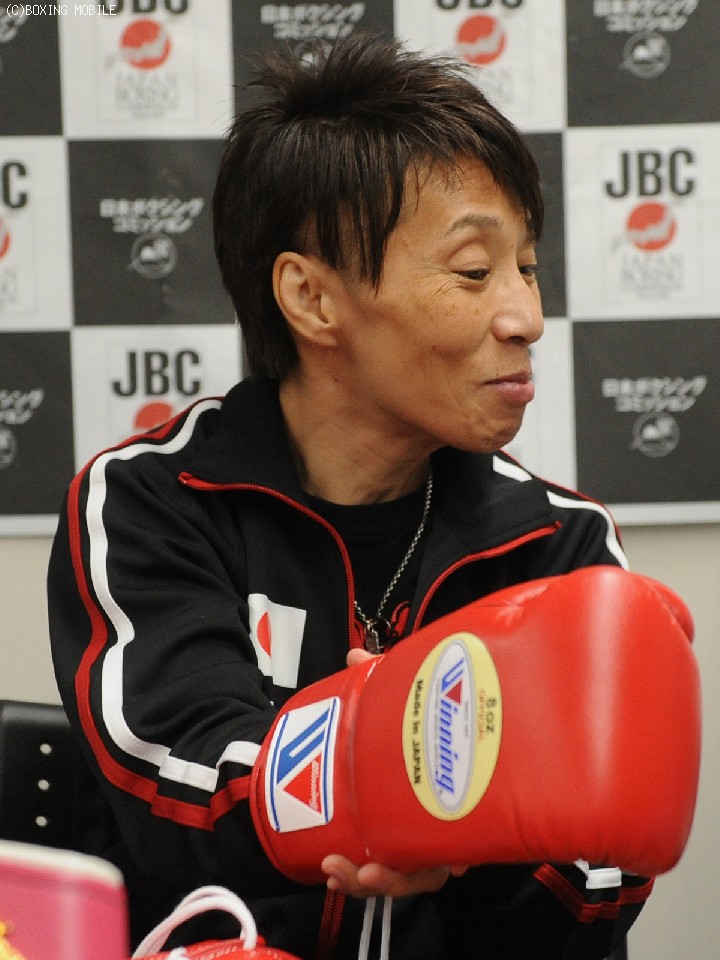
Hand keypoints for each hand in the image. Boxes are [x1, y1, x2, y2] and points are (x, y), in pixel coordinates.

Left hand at [330, 650, 467, 897]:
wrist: (375, 739)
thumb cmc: (404, 722)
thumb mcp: (397, 699)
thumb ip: (382, 680)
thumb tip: (356, 658)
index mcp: (451, 789)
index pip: (469, 829)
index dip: (465, 851)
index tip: (456, 863)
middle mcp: (441, 824)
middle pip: (431, 868)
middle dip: (401, 877)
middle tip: (369, 870)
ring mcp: (416, 841)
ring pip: (404, 877)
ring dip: (374, 881)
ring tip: (337, 867)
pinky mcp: (390, 847)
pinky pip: (380, 871)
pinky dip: (356, 875)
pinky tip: (331, 867)